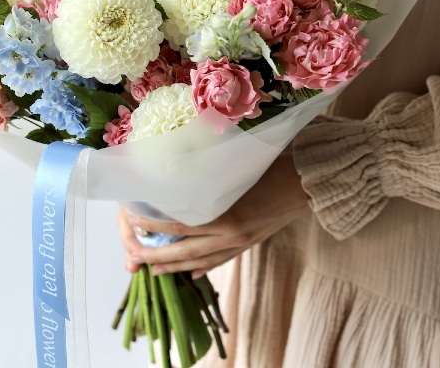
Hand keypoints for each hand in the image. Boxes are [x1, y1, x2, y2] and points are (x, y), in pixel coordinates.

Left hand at [117, 151, 308, 278]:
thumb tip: (177, 176)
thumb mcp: (236, 168)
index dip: (154, 227)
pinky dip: (204, 268)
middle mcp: (232, 234)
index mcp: (226, 214)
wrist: (307, 180)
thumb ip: (208, 178)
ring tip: (154, 271)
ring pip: (202, 261)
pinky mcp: (251, 243)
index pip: (180, 226)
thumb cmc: (271, 165)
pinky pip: (222, 260)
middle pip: (186, 251)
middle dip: (157, 257)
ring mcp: (242, 242)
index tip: (132, 223)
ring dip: (176, 267)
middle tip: (133, 259)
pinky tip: (191, 273)